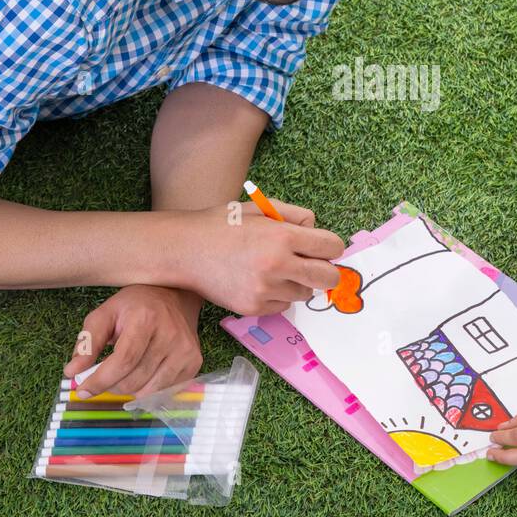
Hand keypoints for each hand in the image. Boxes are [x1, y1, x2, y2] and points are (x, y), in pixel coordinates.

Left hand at [63, 284, 203, 398]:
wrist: (176, 295)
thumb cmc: (136, 305)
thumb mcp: (105, 314)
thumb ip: (87, 342)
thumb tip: (71, 372)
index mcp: (146, 319)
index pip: (123, 361)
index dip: (100, 380)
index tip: (82, 390)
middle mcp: (171, 335)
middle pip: (133, 379)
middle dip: (110, 385)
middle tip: (103, 377)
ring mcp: (186, 351)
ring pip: (147, 391)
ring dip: (128, 389)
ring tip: (123, 373)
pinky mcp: (194, 362)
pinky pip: (163, 391)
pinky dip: (146, 389)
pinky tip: (142, 373)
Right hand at [178, 198, 345, 315]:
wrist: (184, 250)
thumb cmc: (223, 225)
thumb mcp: (260, 208)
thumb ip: (295, 215)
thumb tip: (317, 231)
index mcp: (282, 236)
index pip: (332, 247)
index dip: (331, 246)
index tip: (324, 247)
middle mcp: (277, 265)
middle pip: (329, 278)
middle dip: (326, 270)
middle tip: (311, 264)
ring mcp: (265, 290)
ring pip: (306, 293)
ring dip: (299, 282)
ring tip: (276, 269)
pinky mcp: (253, 308)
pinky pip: (284, 305)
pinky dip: (279, 295)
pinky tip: (259, 281)